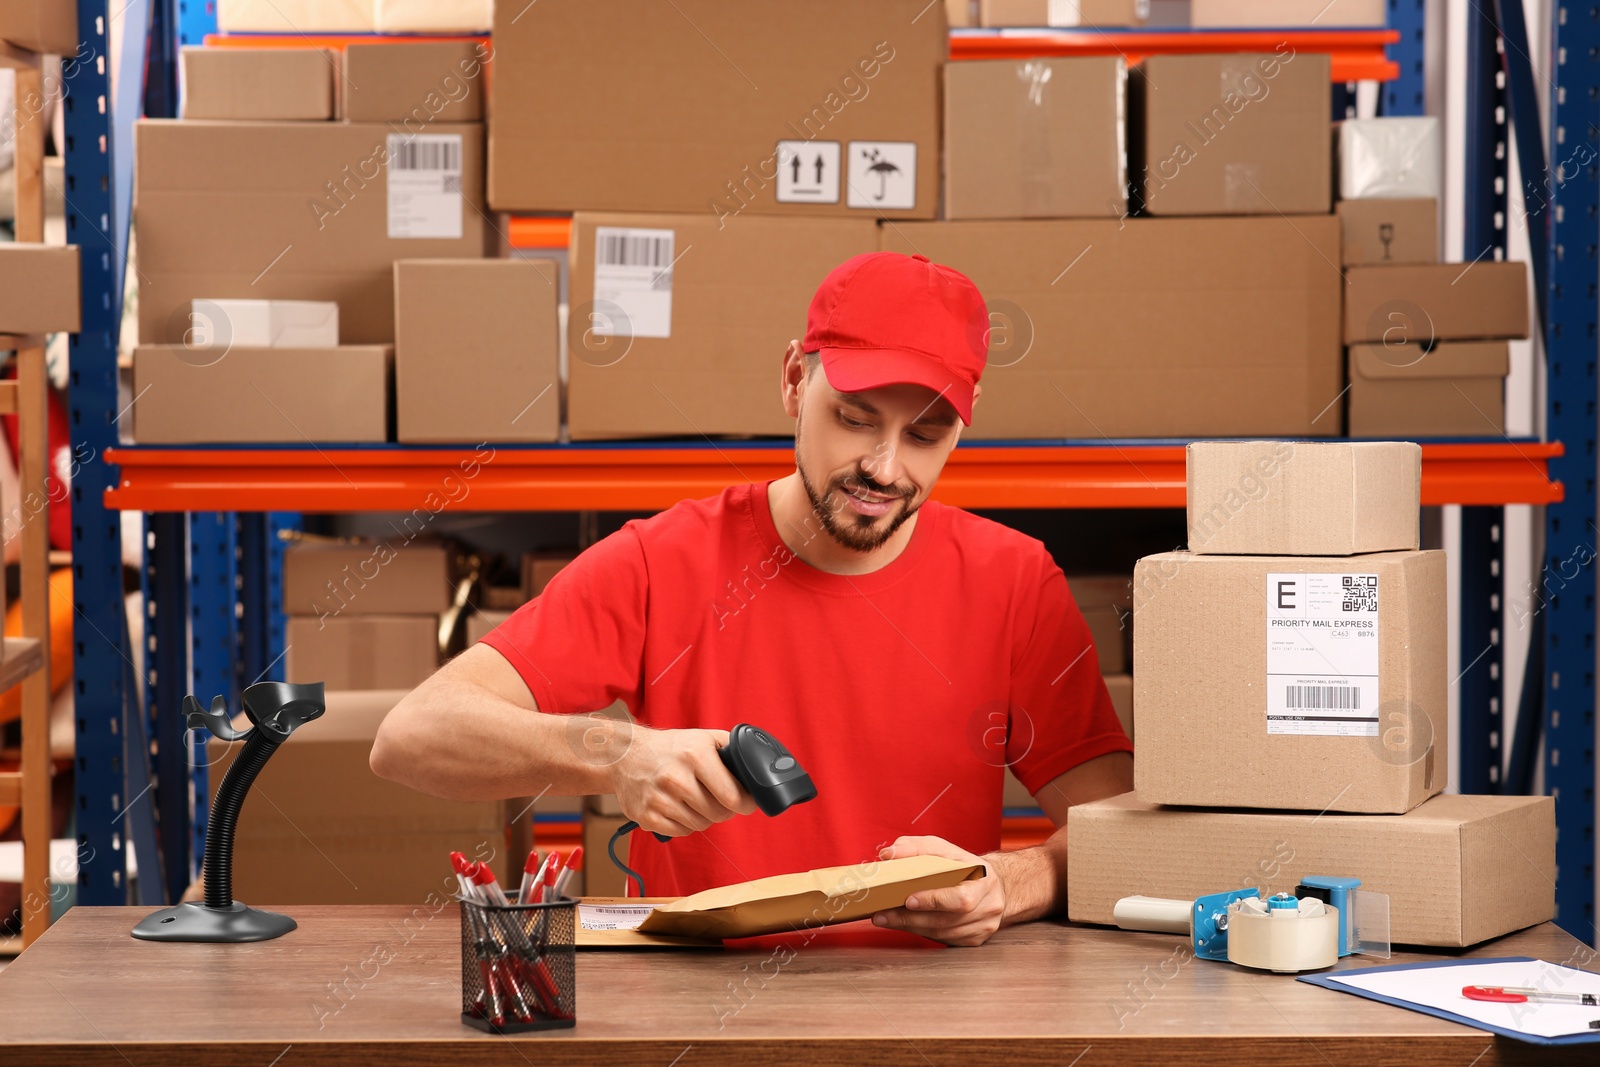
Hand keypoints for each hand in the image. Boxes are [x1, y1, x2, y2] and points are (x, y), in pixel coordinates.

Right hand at [610, 726, 757, 835]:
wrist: (625, 755)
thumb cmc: (671, 748)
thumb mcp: (704, 738)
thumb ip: (732, 751)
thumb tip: (757, 769)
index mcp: (695, 756)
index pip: (732, 796)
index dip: (746, 804)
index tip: (749, 803)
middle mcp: (676, 778)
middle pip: (719, 813)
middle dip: (725, 809)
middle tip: (719, 799)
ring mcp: (659, 799)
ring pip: (702, 824)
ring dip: (705, 816)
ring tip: (695, 799)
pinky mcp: (647, 817)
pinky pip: (682, 832)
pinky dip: (686, 823)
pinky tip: (680, 807)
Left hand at [870, 836, 1006, 946]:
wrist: (993, 885)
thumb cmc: (965, 865)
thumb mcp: (944, 849)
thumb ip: (916, 848)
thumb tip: (888, 854)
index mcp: (985, 881)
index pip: (960, 899)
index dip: (934, 901)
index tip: (908, 900)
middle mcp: (988, 907)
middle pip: (946, 920)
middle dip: (910, 918)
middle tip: (883, 914)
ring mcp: (983, 926)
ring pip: (942, 933)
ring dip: (911, 927)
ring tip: (886, 919)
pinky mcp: (975, 939)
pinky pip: (944, 940)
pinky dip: (922, 932)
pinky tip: (905, 924)